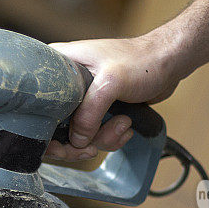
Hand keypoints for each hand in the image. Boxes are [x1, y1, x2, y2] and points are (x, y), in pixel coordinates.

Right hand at [46, 26, 187, 160]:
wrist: (169, 63)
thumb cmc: (142, 60)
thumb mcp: (111, 82)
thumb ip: (90, 112)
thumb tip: (77, 140)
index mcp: (59, 66)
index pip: (38, 104)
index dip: (45, 130)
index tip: (61, 145)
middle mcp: (66, 84)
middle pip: (56, 126)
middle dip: (78, 142)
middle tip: (92, 147)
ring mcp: (83, 99)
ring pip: (79, 135)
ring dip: (103, 137)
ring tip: (122, 124)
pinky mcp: (99, 110)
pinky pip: (96, 134)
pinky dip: (112, 136)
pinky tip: (126, 125)